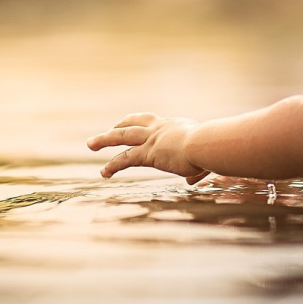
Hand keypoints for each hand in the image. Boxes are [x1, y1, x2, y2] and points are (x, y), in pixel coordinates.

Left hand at [87, 112, 208, 182]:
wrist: (206, 144)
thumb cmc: (211, 150)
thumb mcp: (203, 158)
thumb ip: (195, 170)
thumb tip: (191, 181)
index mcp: (174, 125)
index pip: (154, 122)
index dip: (143, 124)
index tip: (136, 126)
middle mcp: (160, 128)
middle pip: (133, 123)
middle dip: (119, 126)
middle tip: (109, 129)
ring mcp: (151, 139)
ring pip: (121, 136)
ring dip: (104, 139)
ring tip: (91, 143)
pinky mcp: (148, 153)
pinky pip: (125, 159)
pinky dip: (113, 166)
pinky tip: (104, 173)